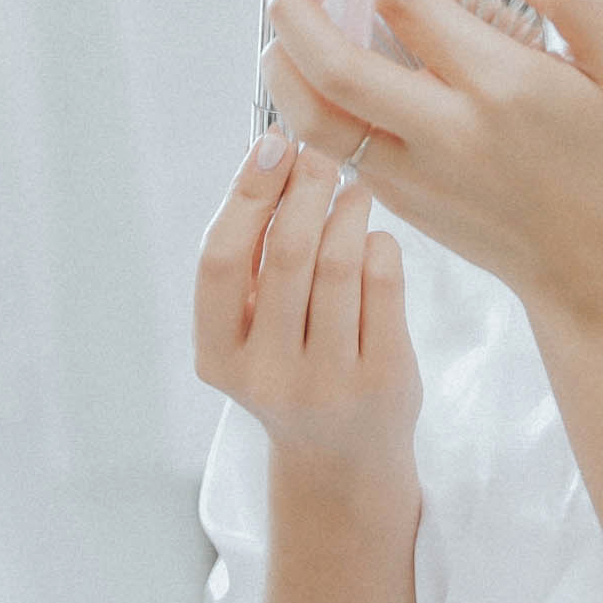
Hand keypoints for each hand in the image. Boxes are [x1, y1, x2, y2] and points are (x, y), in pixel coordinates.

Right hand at [194, 131, 419, 484]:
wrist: (343, 459)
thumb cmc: (291, 365)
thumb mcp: (251, 326)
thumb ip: (251, 252)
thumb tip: (269, 150)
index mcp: (218, 356)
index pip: (219, 261)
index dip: (246, 193)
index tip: (271, 143)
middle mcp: (267, 375)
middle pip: (287, 253)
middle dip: (306, 188)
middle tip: (319, 156)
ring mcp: (328, 383)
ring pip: (341, 263)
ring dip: (347, 210)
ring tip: (351, 192)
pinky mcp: (384, 379)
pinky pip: (384, 283)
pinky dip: (379, 245)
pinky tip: (373, 241)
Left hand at [259, 0, 602, 331]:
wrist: (592, 265)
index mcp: (501, 85)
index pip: (407, 5)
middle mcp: (446, 132)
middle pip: (336, 65)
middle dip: (295, 5)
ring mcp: (412, 174)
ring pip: (313, 117)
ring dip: (282, 59)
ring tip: (282, 16)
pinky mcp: (395, 200)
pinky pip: (331, 146)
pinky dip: (305, 101)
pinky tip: (310, 65)